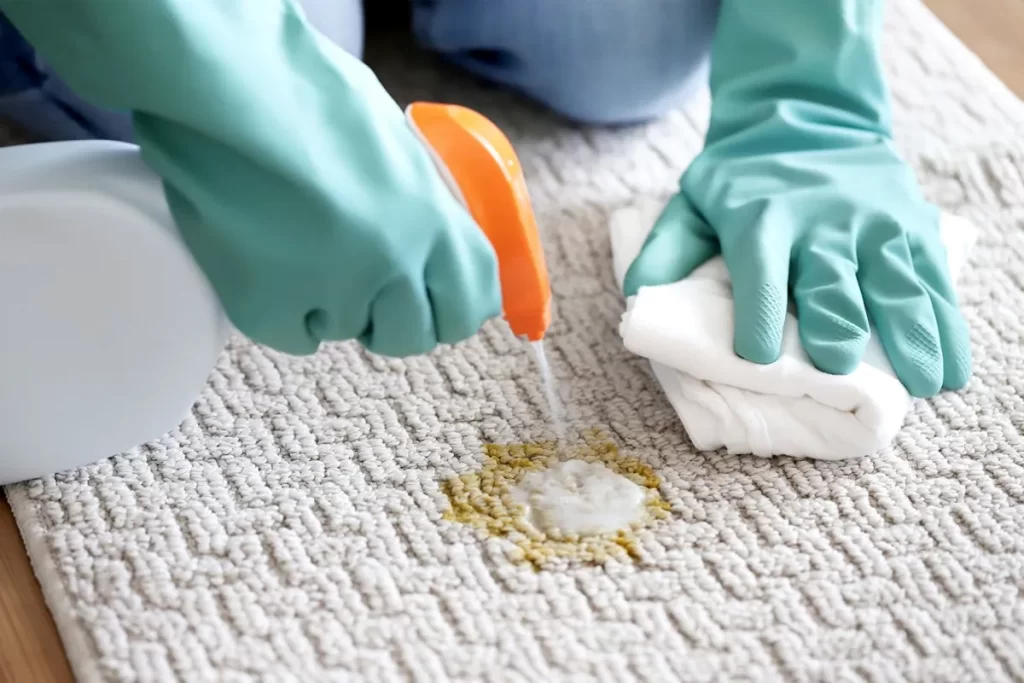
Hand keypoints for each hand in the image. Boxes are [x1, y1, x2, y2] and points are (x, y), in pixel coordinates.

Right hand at [2, 0, 500, 356]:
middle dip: (391, 318)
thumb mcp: (392, 140)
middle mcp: (395, 265)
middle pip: (414, 334)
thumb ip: (417, 197)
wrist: (221, 85)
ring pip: (348, 330)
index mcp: (434, 218)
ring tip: (295, 243)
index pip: (472, 299)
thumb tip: (424, 224)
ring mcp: (334, 293)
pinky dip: (279, 310)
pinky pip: (293, 335)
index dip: (453, 308)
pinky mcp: (270, 309)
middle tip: (361, 286)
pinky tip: (262, 262)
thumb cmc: (304, 89)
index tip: (434, 305)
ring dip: (330, 304)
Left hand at [622, 0, 970, 398]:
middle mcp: (821, 223)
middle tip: (837, 363)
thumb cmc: (742, 178)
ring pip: (896, 284)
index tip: (758, 357)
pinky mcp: (911, 226)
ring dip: (911, 334)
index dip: (758, 317)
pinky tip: (954, 366)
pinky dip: (948, 324)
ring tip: (923, 382)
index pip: (759, 275)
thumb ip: (666, 248)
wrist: (805, 112)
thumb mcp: (692, 201)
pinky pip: (934, 279)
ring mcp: (873, 224)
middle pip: (831, 281)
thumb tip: (637, 294)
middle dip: (834, 324)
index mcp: (761, 222)